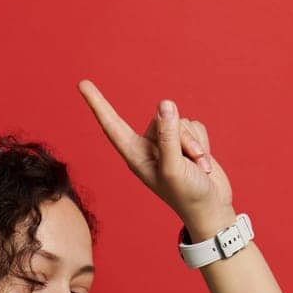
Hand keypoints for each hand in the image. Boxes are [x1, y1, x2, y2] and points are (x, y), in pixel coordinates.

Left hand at [77, 79, 233, 226]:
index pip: (112, 125)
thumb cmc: (188, 196)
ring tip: (196, 168)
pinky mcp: (185, 141)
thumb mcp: (174, 168)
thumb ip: (168, 136)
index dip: (98, 104)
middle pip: (162, 118)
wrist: (211, 208)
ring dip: (194, 144)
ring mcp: (167, 144)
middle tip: (188, 165)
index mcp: (135, 156)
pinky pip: (195, 125)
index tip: (81, 83)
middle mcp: (148, 147)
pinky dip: (203, 143)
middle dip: (182, 137)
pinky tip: (203, 164)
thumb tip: (164, 105)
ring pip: (181, 121)